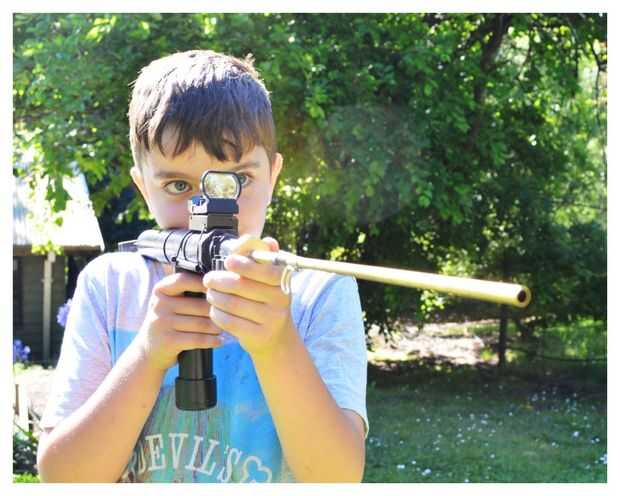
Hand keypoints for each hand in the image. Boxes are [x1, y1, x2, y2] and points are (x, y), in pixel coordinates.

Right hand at [136, 272, 223, 371]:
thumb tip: (218, 284)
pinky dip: (211, 340)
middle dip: (217, 311)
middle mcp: (159, 305)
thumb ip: (186, 292)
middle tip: (231, 314)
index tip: (220, 289)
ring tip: (226, 328)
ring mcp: (161, 323)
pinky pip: (197, 339)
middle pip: (199, 305)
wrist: (148, 352)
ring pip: (201, 323)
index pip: (184, 280)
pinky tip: (219, 341)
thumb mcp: (169, 303)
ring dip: (217, 327)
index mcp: (160, 290)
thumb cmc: (167, 322)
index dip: (205, 284)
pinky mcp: (168, 341)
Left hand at [202, 234, 295, 358]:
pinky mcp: (259, 336)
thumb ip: (264, 258)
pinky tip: (215, 310)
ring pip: (233, 304)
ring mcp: (271, 319)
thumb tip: (267, 241)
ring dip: (215, 297)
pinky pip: (230, 322)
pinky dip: (218, 314)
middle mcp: (281, 300)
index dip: (244, 264)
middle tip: (208, 279)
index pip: (264, 270)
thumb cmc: (267, 299)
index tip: (228, 261)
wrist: (276, 337)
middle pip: (242, 286)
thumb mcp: (269, 279)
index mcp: (283, 281)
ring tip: (210, 294)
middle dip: (220, 281)